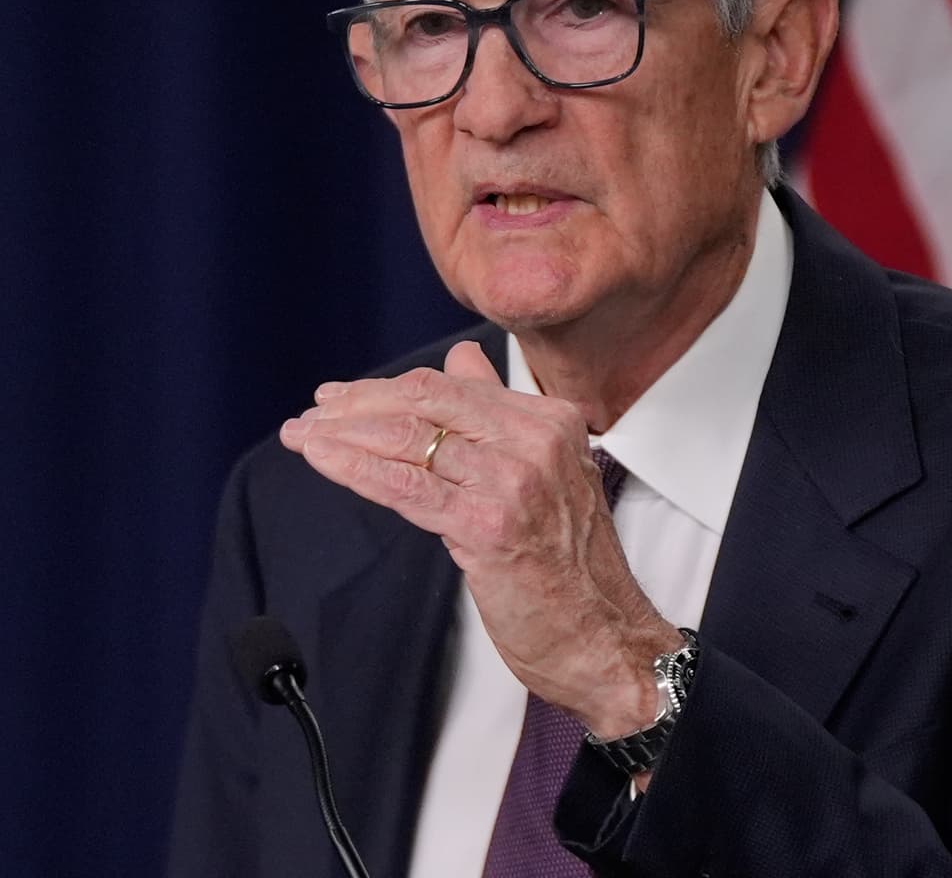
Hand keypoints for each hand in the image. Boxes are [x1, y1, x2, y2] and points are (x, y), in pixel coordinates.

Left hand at [279, 341, 680, 736]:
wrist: (604, 636)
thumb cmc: (573, 567)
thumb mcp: (546, 473)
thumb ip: (502, 413)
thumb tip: (464, 358)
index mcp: (552, 421)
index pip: (451, 385)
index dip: (387, 388)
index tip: (342, 397)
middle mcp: (537, 441)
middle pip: (426, 402)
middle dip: (356, 405)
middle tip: (312, 415)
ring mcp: (514, 481)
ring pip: (410, 440)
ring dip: (343, 435)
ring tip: (304, 438)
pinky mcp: (487, 525)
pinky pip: (406, 487)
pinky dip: (355, 469)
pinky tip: (323, 461)